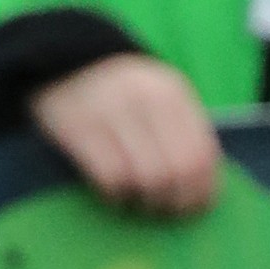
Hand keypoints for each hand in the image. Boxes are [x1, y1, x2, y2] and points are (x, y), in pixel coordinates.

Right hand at [32, 53, 218, 218]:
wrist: (65, 61)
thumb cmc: (122, 92)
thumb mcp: (160, 99)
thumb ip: (183, 133)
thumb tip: (204, 188)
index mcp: (173, 92)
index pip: (202, 154)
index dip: (201, 191)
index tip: (191, 206)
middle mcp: (147, 98)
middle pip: (178, 171)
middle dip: (174, 201)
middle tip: (162, 207)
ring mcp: (112, 110)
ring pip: (147, 178)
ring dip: (145, 200)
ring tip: (137, 198)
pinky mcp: (80, 126)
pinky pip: (111, 178)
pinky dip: (116, 195)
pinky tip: (114, 191)